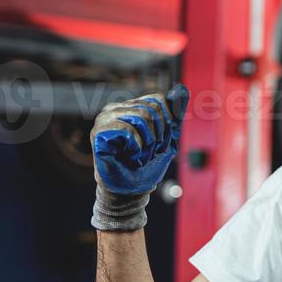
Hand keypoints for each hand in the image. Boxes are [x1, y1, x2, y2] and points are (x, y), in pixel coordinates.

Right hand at [90, 83, 187, 230]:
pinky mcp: (98, 132)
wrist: (129, 191)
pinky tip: (130, 157)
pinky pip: (129, 130)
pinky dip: (137, 148)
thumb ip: (173, 114)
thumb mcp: (166, 137)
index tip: (160, 142)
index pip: (157, 100)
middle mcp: (115, 108)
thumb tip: (182, 89)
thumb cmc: (145, 166)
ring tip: (139, 157)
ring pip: (142, 118)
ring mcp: (104, 119)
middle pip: (151, 109)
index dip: (166, 122)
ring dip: (148, 144)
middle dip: (158, 136)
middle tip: (148, 153)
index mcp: (129, 107)